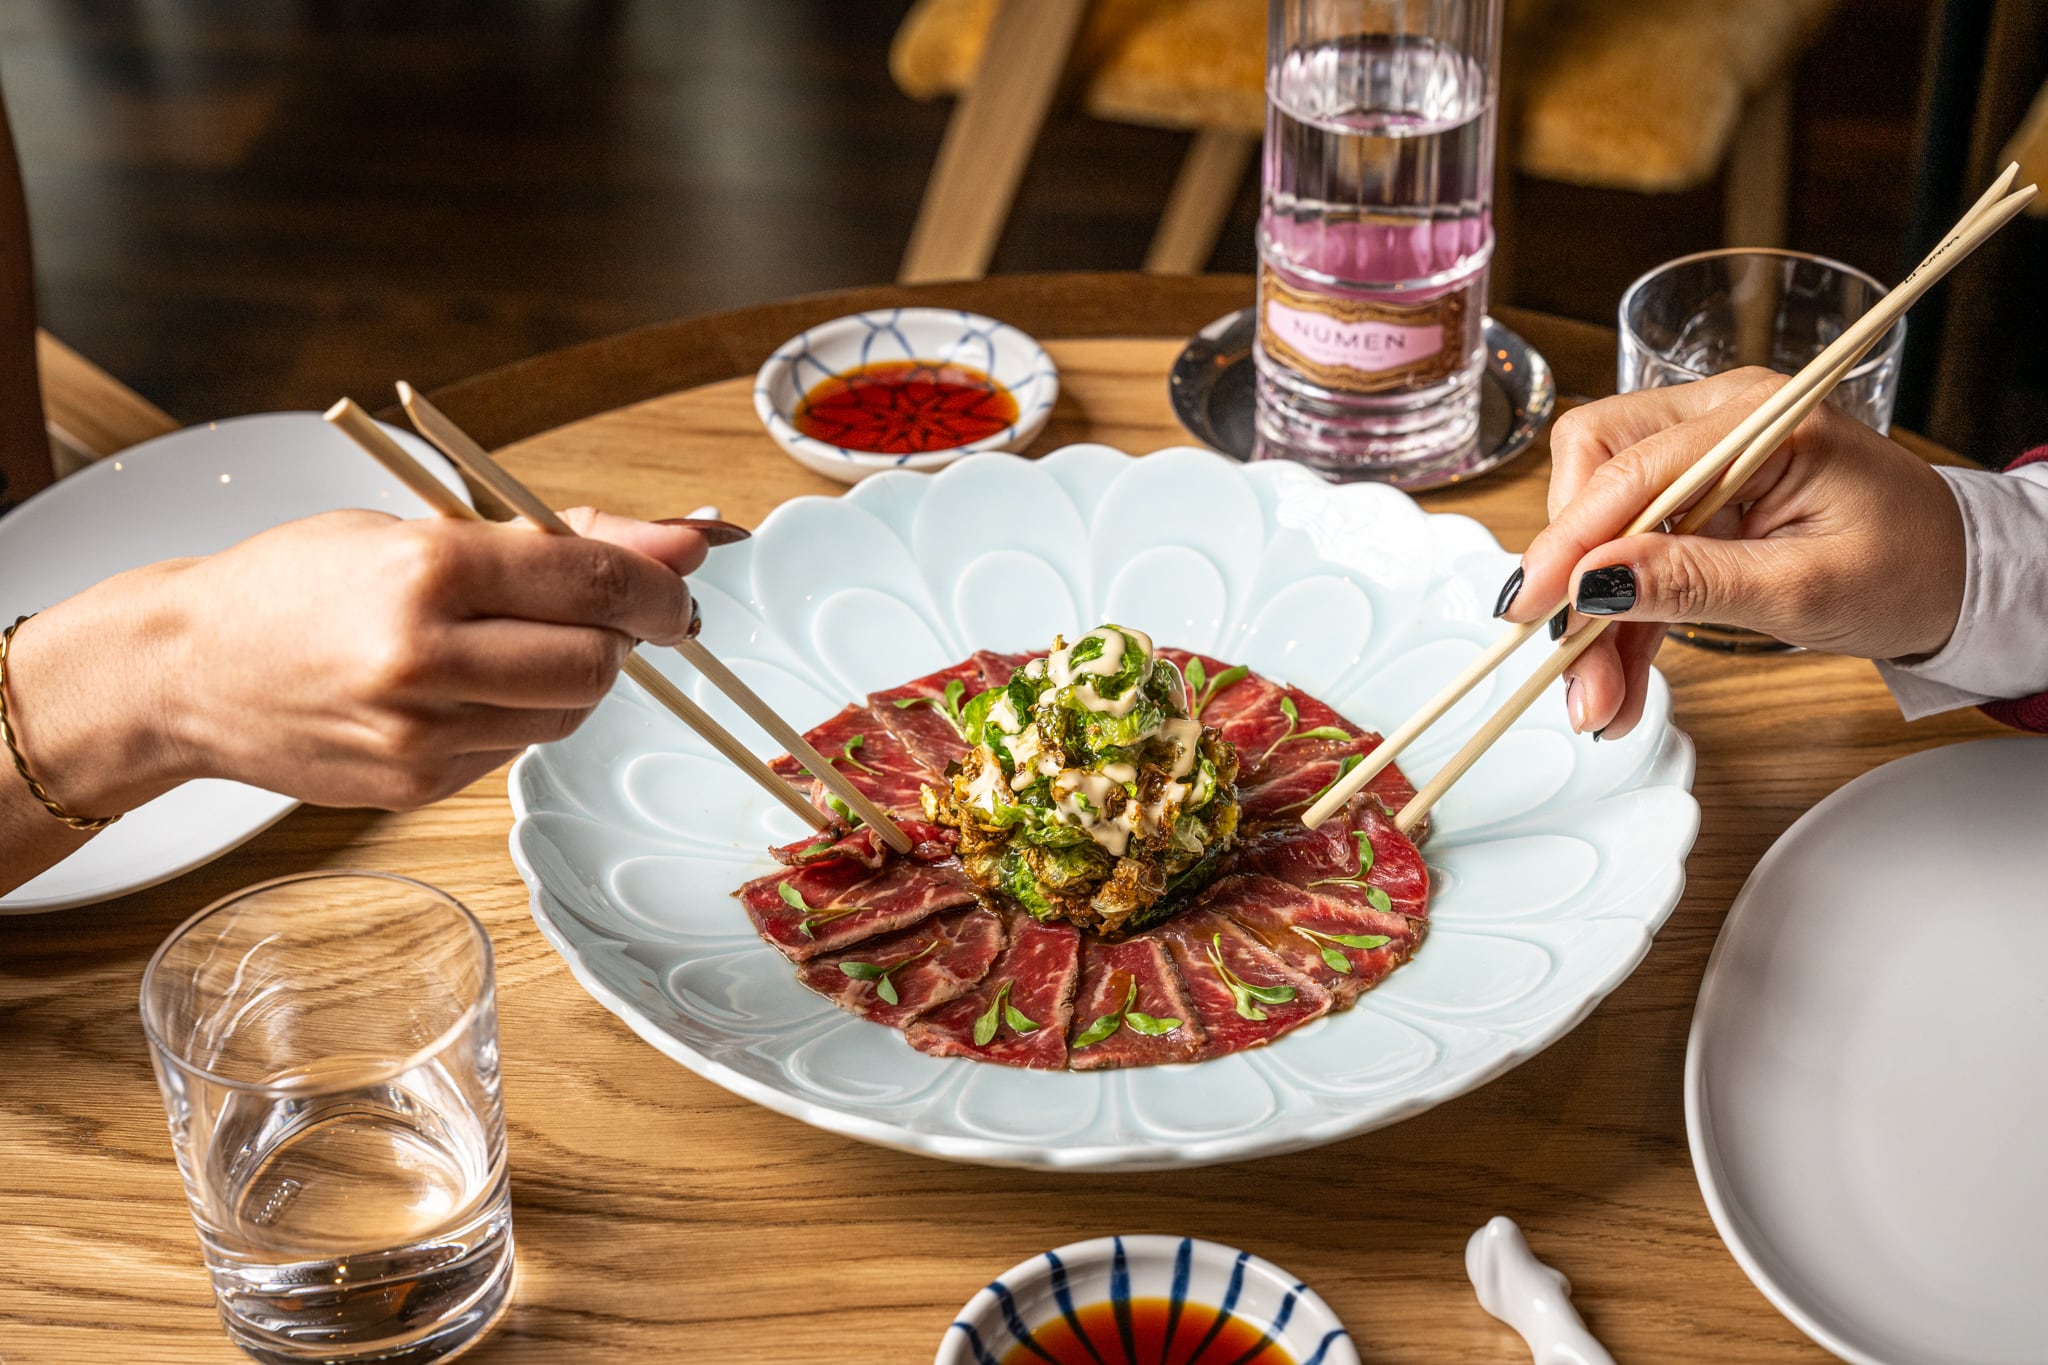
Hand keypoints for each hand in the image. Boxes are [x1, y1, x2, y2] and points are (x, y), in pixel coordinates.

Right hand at [5, 508, 711, 814]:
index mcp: (428, 567)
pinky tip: (466, 688)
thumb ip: (556, 537)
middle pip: (596, 662)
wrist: (187, 669)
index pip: (593, 583)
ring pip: (568, 713)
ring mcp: (418, 732)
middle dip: (621, 638)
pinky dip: (518, 715)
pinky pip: (517, 750)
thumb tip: (680, 542)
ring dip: (571, 678)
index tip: (681, 583)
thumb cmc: (301, 583)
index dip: (659, 587)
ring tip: (509, 644)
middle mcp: (424, 656)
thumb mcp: (420, 526)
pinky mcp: (415, 786)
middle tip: (601, 615)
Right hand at [1497, 368, 1966, 739]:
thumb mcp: (1804, 589)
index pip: (1629, 465)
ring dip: (1591, 615)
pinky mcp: (1695, 503)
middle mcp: (1719, 422)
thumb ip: (1694, 582)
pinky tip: (1615, 681)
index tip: (1530, 607)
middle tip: (1567, 661)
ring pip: (1601, 522)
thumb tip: (1596, 583)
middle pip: (1593, 471)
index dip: (1569, 538)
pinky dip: (1618, 620)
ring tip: (1597, 700)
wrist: (1954, 578)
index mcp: (1759, 419)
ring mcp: (1703, 460)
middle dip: (1573, 573)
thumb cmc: (1908, 568)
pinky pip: (1630, 554)